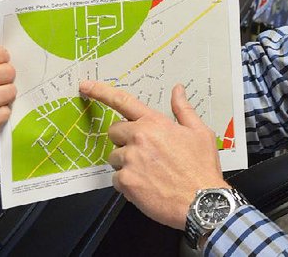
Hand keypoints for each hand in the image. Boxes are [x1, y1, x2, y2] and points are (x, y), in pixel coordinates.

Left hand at [79, 80, 228, 229]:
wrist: (201, 201)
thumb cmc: (201, 168)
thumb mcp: (199, 132)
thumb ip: (183, 109)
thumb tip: (177, 90)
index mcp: (155, 123)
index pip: (122, 101)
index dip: (101, 91)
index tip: (86, 86)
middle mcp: (139, 138)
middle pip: (114, 131)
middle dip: (124, 138)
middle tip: (143, 150)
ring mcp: (130, 160)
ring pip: (115, 156)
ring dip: (126, 162)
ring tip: (149, 171)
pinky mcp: (126, 181)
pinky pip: (116, 178)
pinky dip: (128, 182)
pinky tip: (147, 185)